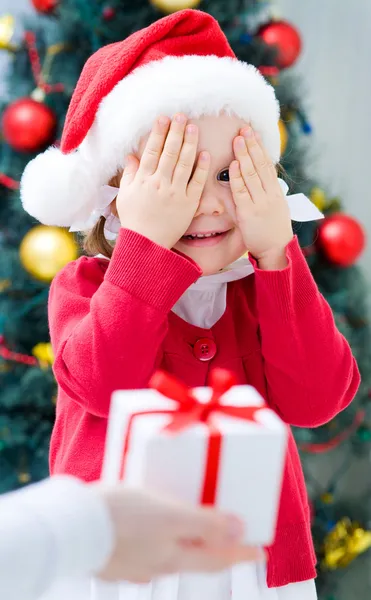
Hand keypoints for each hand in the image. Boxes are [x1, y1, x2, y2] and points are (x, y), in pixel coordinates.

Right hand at [95, 486, 261, 582]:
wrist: (71, 526)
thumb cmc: (122, 516)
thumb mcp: (169, 515)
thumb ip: (204, 524)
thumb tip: (240, 531)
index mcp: (174, 556)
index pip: (218, 558)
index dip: (241, 553)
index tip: (261, 551)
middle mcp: (157, 565)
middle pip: (195, 559)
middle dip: (216, 548)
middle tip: (231, 538)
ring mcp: (134, 563)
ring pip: (169, 554)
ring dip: (186, 543)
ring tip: (192, 529)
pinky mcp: (114, 555)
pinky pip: (145, 549)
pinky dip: (157, 540)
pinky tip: (150, 530)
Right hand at [116, 115, 209, 248]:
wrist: (146, 244)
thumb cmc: (134, 220)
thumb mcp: (125, 195)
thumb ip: (129, 174)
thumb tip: (130, 156)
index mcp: (143, 180)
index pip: (152, 150)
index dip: (158, 133)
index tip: (164, 118)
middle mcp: (160, 183)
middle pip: (170, 152)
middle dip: (176, 132)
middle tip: (182, 115)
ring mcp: (175, 193)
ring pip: (185, 163)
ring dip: (190, 143)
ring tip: (194, 127)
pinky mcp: (188, 204)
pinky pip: (196, 183)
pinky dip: (201, 168)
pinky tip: (205, 154)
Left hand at [229, 126, 292, 268]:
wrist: (276, 249)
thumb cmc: (272, 229)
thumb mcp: (274, 206)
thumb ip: (264, 191)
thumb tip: (252, 175)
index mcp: (276, 191)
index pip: (267, 164)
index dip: (259, 147)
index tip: (252, 133)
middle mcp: (269, 194)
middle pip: (260, 165)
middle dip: (251, 146)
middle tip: (243, 129)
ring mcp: (260, 203)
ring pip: (251, 175)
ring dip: (244, 156)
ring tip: (237, 140)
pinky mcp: (249, 213)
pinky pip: (242, 192)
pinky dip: (237, 178)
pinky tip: (233, 165)